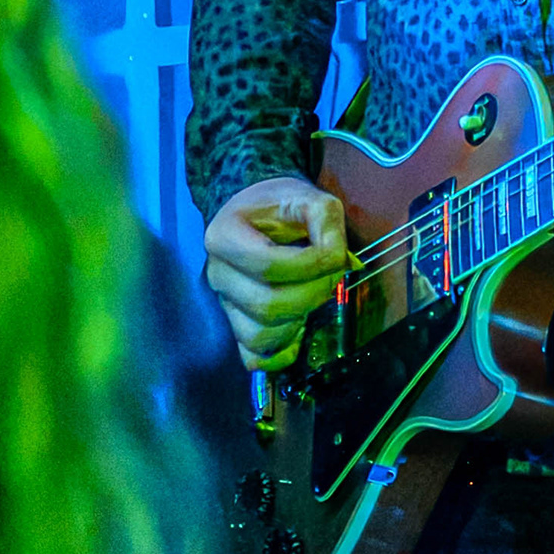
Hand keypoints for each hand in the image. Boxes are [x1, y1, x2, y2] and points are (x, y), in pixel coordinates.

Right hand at [203, 174, 348, 369]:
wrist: (257, 215)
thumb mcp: (308, 197)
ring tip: (315, 297)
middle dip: (312, 295)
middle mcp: (217, 274)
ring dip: (299, 322)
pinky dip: (280, 354)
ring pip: (260, 335)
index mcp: (224, 237)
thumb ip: (326, 220)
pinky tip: (299, 335)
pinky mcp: (237, 324)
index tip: (335, 255)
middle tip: (331, 278)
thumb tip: (336, 257)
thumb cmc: (281, 207)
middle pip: (266, 305)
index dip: (311, 265)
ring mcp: (225, 303)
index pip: (268, 265)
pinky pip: (253, 355)